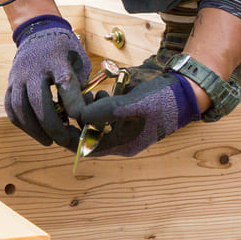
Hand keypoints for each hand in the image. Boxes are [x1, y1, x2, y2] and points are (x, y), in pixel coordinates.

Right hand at [5, 15, 89, 148]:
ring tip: (48, 141)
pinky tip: (33, 131)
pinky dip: (20, 122)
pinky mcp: (10, 81)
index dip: (74, 105)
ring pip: (20, 106)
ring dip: (33, 128)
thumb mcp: (79, 61)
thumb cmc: (65, 50)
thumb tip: (82, 117)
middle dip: (52, 126)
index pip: (65, 84)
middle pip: (38, 101)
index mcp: (57, 60)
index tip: (81, 120)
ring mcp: (19, 75)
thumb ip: (80, 87)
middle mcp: (34, 67)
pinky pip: (10, 106)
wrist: (39, 31)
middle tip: (64, 140)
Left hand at [79, 72, 200, 156]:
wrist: (184, 91)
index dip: (68, 137)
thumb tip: (79, 117)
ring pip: (94, 123)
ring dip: (86, 110)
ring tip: (86, 95)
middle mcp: (120, 139)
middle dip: (76, 120)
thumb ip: (106, 112)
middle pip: (87, 136)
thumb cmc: (161, 101)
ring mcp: (123, 127)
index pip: (86, 148)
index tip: (56, 120)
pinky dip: (96, 103)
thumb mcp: (132, 106)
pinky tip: (98, 91)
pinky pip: (103, 113)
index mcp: (123, 145)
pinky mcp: (124, 114)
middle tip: (68, 103)